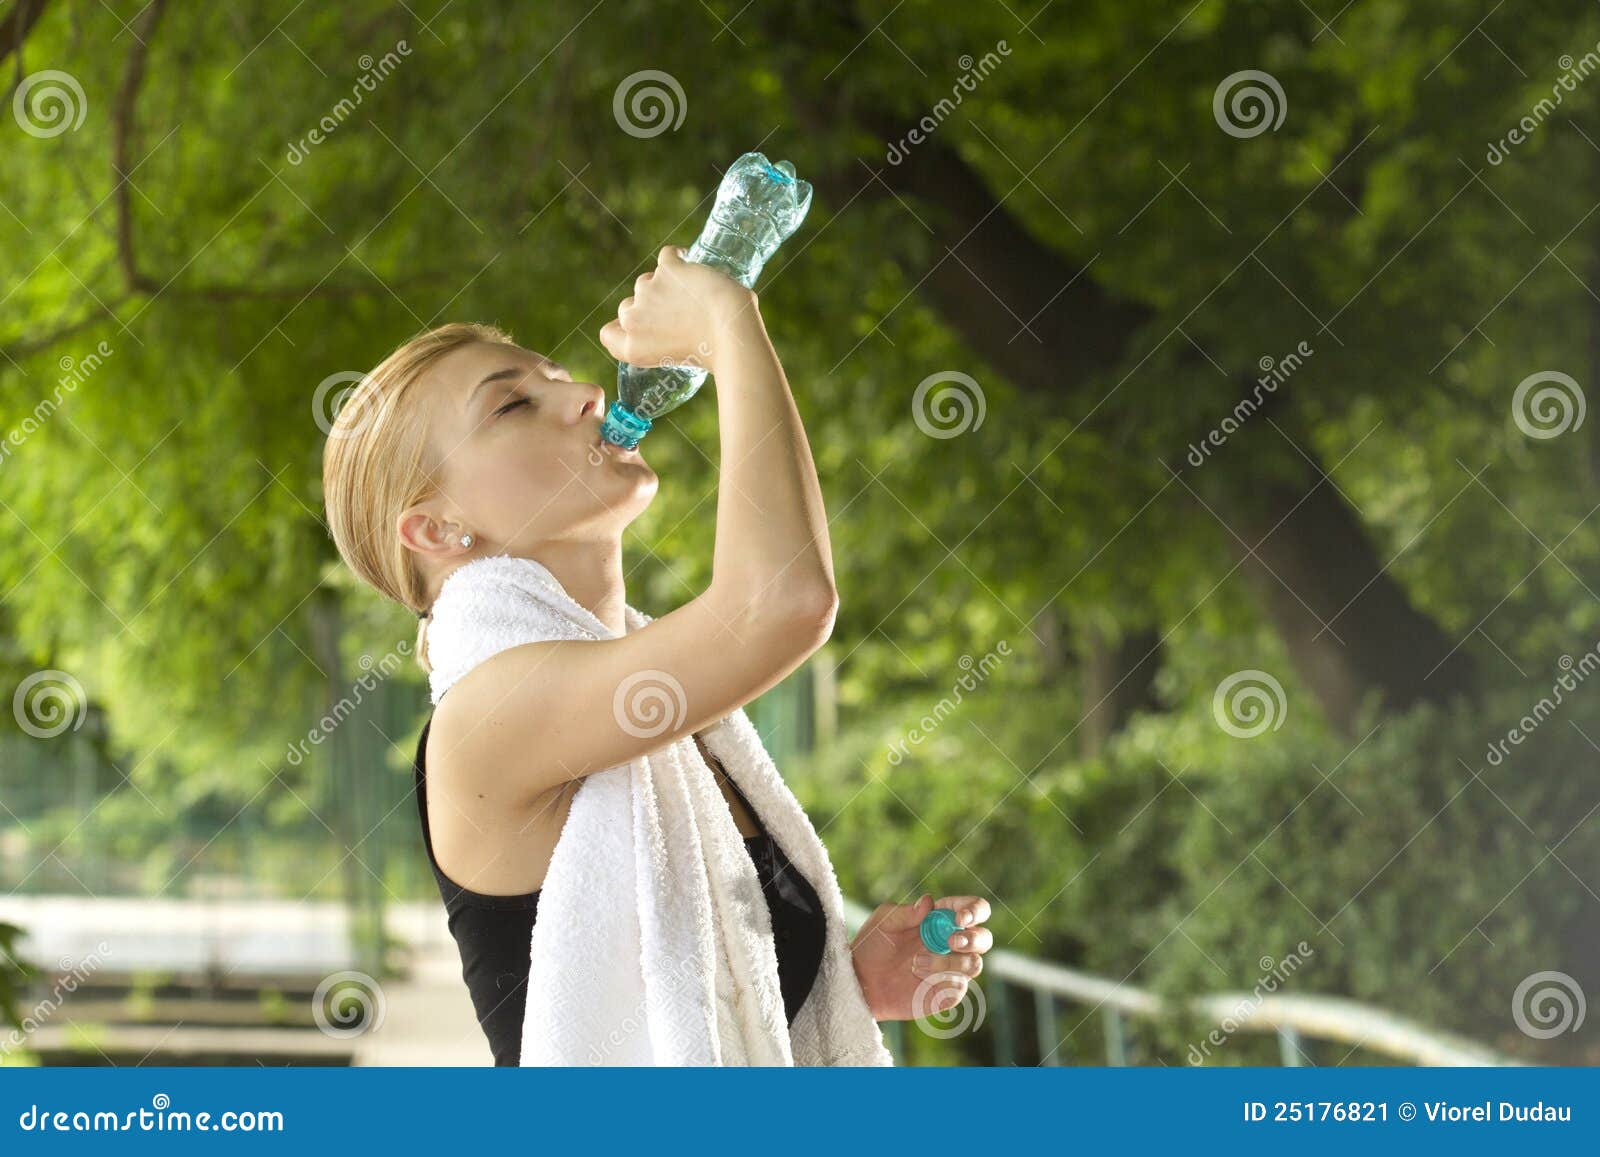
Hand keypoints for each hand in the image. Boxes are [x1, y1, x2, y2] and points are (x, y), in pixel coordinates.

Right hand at [598, 245, 755, 370]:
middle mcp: (634, 321)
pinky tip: (688, 260)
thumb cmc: (711, 352)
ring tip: (692, 296)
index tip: (639, 325)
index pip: (608, 334)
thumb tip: (667, 318)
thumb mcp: (673, 357)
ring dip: (665, 285)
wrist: (730, 332)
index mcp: (633, 349)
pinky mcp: (669, 270)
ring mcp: (649, 292)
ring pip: (648, 281)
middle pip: (628, 306)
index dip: (622, 327)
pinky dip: (678, 256)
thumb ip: (658, 341)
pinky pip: (667, 255)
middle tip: (676, 313)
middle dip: (648, 307)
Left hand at [849, 893, 993, 1021]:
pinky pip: (960, 986)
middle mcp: (952, 943)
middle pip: (984, 938)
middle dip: (974, 940)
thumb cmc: (873, 945)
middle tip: (951, 943)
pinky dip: (942, 979)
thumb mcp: (883, 922)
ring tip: (915, 962)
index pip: (974, 909)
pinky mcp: (947, 992)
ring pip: (975, 964)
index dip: (974, 911)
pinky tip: (917, 975)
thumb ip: (905, 912)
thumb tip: (929, 901)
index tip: (960, 919)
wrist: (862, 980)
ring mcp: (952, 969)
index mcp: (942, 919)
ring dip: (950, 963)